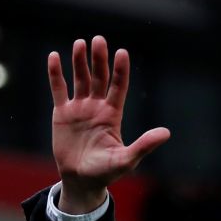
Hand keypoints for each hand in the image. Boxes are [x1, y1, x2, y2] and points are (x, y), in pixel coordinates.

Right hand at [48, 36, 169, 212]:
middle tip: (99, 40)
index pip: (119, 87)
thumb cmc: (107, 172)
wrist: (82, 180)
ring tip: (80, 43)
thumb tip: (166, 133)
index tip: (122, 52)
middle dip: (99, 60)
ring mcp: (79, 108)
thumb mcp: (127, 159)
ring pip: (79, 79)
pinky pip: (58, 89)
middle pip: (99, 78)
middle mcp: (97, 107)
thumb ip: (144, 145)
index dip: (121, 70)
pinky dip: (56, 74)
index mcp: (113, 115)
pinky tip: (54, 56)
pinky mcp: (62, 113)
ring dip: (79, 61)